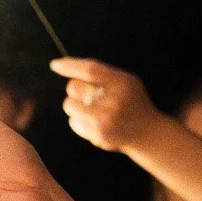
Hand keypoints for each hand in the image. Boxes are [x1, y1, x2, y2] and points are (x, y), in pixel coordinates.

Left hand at [49, 57, 163, 152]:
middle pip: (74, 88)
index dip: (70, 65)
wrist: (146, 132)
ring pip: (69, 105)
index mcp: (121, 84)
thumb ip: (103, 74)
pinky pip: (73, 122)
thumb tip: (68, 67)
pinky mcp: (97, 136)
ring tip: (91, 107)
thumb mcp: (126, 81)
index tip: (55, 64)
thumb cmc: (132, 101)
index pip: (90, 70)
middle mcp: (113, 102)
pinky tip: (94, 121)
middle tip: (87, 93)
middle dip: (75, 88)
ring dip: (75, 104)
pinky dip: (79, 119)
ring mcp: (104, 122)